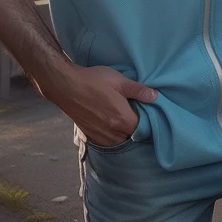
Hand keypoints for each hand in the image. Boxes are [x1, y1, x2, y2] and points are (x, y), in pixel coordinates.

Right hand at [39, 61, 156, 147]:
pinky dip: (110, 134)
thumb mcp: (119, 81)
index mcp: (124, 120)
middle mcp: (114, 133)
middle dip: (134, 125)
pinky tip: (107, 120)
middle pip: (132, 135)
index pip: (144, 127)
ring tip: (118, 115)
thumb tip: (156, 97)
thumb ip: (139, 90)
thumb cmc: (93, 81)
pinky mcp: (90, 135)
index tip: (144, 110)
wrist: (65, 86)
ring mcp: (101, 136)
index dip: (146, 119)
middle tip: (131, 110)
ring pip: (119, 139)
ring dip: (121, 131)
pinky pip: (107, 140)